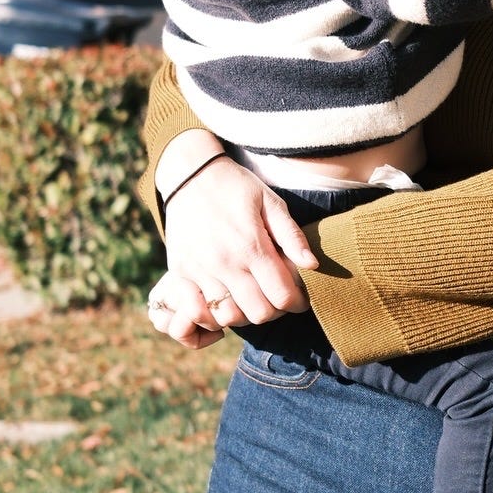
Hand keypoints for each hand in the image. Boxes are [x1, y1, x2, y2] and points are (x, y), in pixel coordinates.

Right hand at [146, 155, 317, 349]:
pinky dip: (213, 317)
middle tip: (278, 298)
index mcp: (251, 246)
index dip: (297, 302)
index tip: (300, 298)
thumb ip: (291, 236)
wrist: (189, 175)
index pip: (282, 295)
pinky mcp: (179, 274)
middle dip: (276, 311)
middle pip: (258, 313)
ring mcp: (199, 271)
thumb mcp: (270, 202)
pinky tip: (226, 303)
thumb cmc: (236, 186)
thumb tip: (313, 265)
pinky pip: (197, 312)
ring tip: (254, 299)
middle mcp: (224, 263)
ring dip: (246, 315)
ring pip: (229, 317)